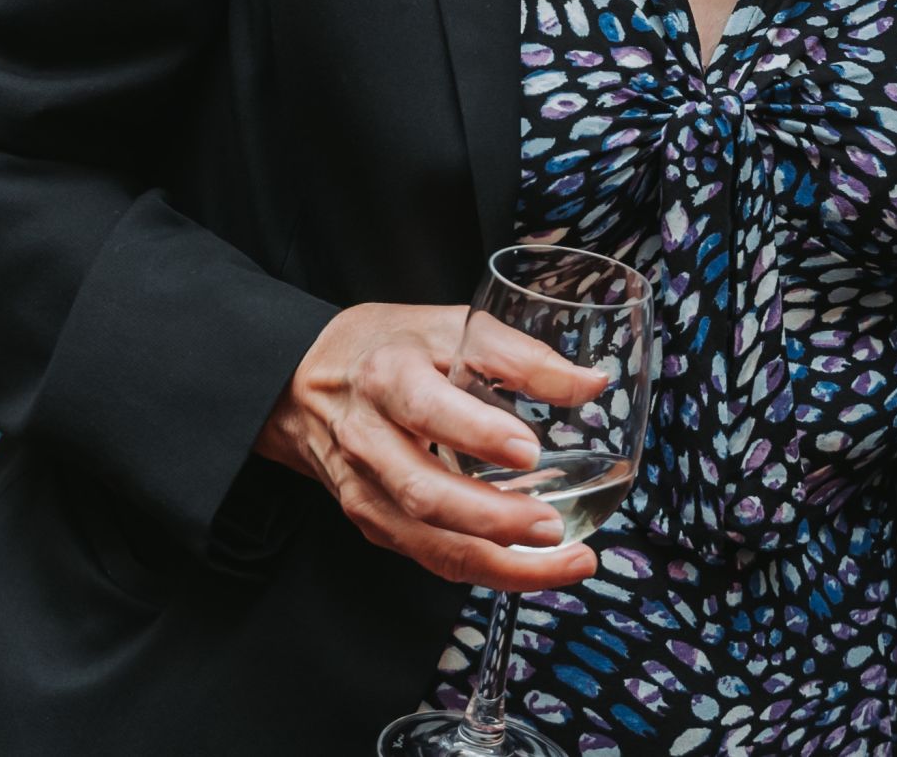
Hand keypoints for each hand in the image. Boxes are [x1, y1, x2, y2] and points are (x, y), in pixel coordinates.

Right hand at [255, 301, 612, 589]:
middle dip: (494, 520)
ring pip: (429, 543)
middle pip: (425, 494)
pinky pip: (430, 557)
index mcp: (386, 378)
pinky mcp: (372, 523)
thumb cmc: (389, 348)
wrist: (305, 382)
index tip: (530, 450)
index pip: (428, 409)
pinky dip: (485, 569)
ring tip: (569, 561)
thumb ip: (519, 355)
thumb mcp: (448, 327)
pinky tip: (533, 566)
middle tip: (554, 526)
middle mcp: (370, 440)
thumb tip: (591, 384)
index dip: (479, 433)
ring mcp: (367, 490)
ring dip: (501, 563)